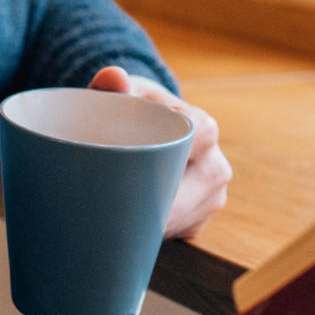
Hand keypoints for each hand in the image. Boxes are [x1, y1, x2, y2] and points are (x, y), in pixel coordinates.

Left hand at [87, 66, 232, 238]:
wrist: (151, 127)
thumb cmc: (135, 107)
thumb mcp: (127, 92)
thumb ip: (114, 86)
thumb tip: (112, 78)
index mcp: (205, 131)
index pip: (188, 150)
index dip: (152, 163)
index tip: (116, 167)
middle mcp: (216, 168)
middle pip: (179, 200)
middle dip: (140, 204)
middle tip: (98, 202)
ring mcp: (211, 200)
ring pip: (174, 223)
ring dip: (141, 221)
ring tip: (107, 211)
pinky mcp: (197, 224)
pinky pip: (170, 235)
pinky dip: (146, 231)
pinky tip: (125, 221)